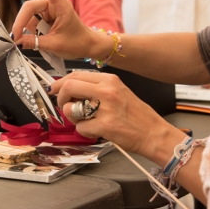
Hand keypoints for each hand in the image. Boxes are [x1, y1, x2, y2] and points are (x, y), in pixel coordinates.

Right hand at [12, 0, 102, 58]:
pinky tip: (35, 39)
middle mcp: (54, 5)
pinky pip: (32, 21)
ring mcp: (49, 11)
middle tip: (16, 37)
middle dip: (21, 21)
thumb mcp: (55, 45)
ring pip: (29, 15)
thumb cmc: (77, 42)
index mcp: (62, 6)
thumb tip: (17, 41)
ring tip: (33, 42)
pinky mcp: (45, 17)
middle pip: (31, 6)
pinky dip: (30, 30)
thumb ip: (35, 42)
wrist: (86, 45)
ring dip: (26, 28)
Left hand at [50, 71, 184, 162]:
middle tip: (64, 107)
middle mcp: (106, 90)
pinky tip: (98, 131)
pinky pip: (80, 128)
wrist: (154, 133)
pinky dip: (85, 132)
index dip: (61, 83)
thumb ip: (96, 88)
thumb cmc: (135, 114)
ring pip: (70, 109)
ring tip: (87, 121)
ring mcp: (105, 108)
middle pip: (69, 87)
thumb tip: (70, 89)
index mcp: (109, 79)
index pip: (75, 75)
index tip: (55, 90)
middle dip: (61, 98)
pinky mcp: (105, 126)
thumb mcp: (118, 91)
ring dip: (73, 118)